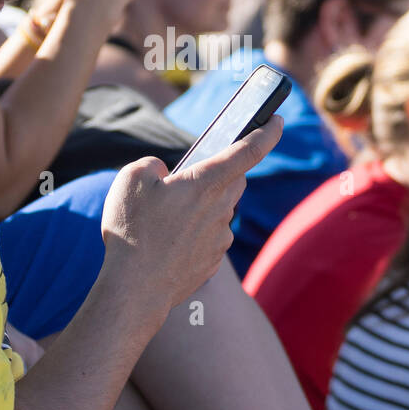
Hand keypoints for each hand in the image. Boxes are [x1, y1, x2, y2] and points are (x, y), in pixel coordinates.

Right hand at [100, 116, 282, 313]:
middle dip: (218, 175)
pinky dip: (194, 235)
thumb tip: (165, 174)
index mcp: (207, 182)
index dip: (267, 132)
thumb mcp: (130, 178)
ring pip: (220, 210)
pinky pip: (210, 237)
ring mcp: (220, 237)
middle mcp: (222, 208)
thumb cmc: (133, 230)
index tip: (277, 120)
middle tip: (187, 181)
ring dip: (201, 207)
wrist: (135, 289)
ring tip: (164, 220)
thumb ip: (153, 165)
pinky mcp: (213, 261)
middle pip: (233, 181)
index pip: (249, 150)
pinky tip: (167, 243)